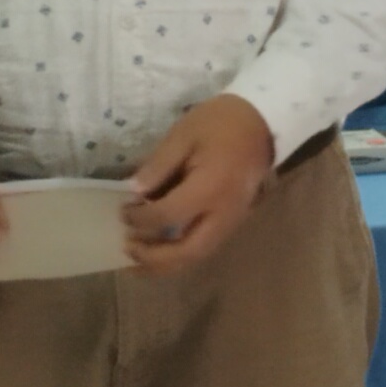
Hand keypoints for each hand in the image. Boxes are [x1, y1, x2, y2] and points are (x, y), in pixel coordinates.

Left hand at [123, 94, 278, 272]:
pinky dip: (182, 255)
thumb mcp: (183, 135)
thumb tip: (134, 192)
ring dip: (167, 263)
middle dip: (154, 258)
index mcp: (209, 189)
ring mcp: (232, 221)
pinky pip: (206, 247)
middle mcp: (223, 213)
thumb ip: (158, 166)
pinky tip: (162, 250)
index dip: (140, 218)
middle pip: (187, 252)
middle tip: (127, 249)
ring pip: (198, 255)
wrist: (262, 123)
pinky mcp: (234, 222)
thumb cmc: (221, 123)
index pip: (167, 215)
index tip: (122, 210)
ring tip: (138, 261)